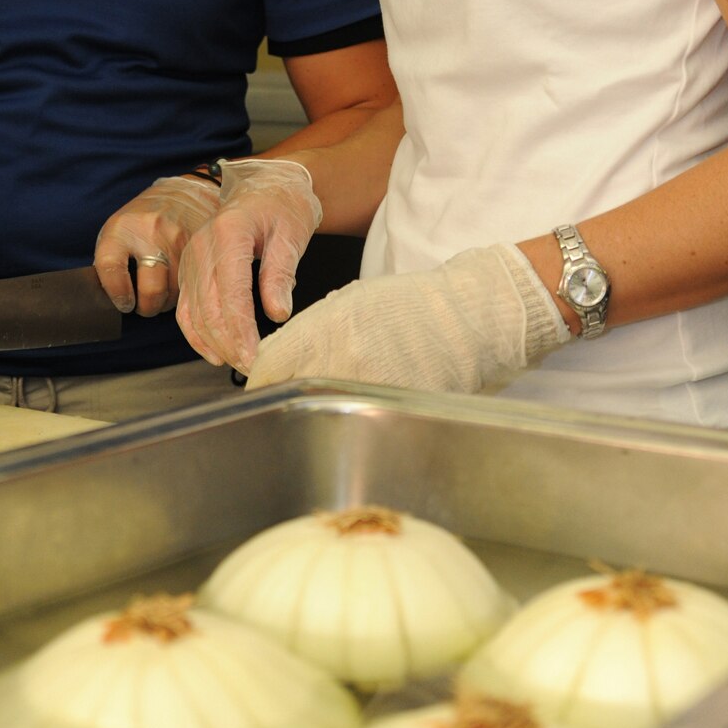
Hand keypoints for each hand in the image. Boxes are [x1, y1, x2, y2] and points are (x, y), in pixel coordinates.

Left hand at [93, 176, 221, 316]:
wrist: (184, 193)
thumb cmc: (143, 218)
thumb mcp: (118, 229)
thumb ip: (112, 260)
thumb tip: (113, 299)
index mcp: (122, 229)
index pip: (111, 269)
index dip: (116, 294)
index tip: (123, 302)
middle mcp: (151, 234)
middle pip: (151, 290)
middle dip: (146, 307)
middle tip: (143, 306)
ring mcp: (178, 241)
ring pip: (173, 292)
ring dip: (164, 302)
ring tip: (159, 295)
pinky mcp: (198, 249)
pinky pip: (189, 285)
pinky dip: (180, 293)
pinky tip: (174, 286)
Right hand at [176, 159, 322, 371]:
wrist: (267, 186)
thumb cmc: (283, 206)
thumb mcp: (292, 234)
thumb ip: (281, 273)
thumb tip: (277, 312)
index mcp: (229, 234)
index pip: (230, 294)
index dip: (240, 331)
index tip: (254, 357)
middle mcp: (202, 247)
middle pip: (208, 308)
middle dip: (229, 344)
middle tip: (252, 367)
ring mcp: (191, 258)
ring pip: (194, 313)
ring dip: (214, 344)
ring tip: (238, 364)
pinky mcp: (190, 269)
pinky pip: (186, 309)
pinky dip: (196, 334)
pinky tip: (214, 352)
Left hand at [244, 244, 570, 393]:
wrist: (467, 316)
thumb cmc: (408, 305)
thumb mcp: (348, 305)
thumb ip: (308, 333)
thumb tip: (274, 360)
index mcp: (324, 329)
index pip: (267, 369)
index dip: (260, 380)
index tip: (261, 386)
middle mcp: (339, 361)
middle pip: (289, 394)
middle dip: (287, 398)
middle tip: (289, 402)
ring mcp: (367, 390)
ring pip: (322, 412)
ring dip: (321, 413)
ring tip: (330, 408)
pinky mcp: (391, 410)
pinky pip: (359, 422)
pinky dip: (355, 422)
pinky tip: (362, 414)